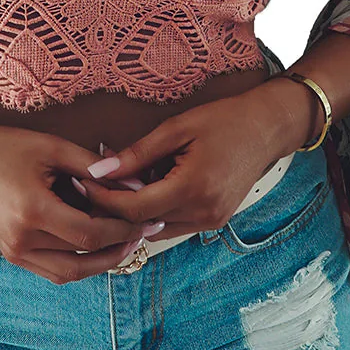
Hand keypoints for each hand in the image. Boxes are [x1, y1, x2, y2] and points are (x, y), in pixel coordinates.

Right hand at [0, 114, 162, 283]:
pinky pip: (54, 271)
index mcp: (32, 211)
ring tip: (126, 242)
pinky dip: (80, 263)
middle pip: (84, 259)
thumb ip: (95, 168)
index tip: (145, 218)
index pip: (91, 234)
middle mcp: (21, 240)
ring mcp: (14, 252)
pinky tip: (97, 246)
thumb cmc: (7, 147)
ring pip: (70, 273)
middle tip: (144, 233)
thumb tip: (135, 184)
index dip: (123, 230)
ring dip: (102, 262)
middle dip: (120, 248)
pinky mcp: (12, 255)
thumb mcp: (54, 147)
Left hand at [73, 84, 303, 241]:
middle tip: (89, 186)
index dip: (103, 199)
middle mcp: (203, 214)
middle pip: (141, 224)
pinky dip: (153, 211)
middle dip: (113, 207)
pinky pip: (172, 224)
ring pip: (155, 229)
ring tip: (114, 186)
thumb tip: (98, 170)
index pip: (134, 209)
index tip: (81, 183)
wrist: (267, 129)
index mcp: (193, 189)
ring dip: (133, 212)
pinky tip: (144, 189)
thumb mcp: (177, 128)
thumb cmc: (224, 120)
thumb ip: (137, 153)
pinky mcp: (213, 221)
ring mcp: (210, 221)